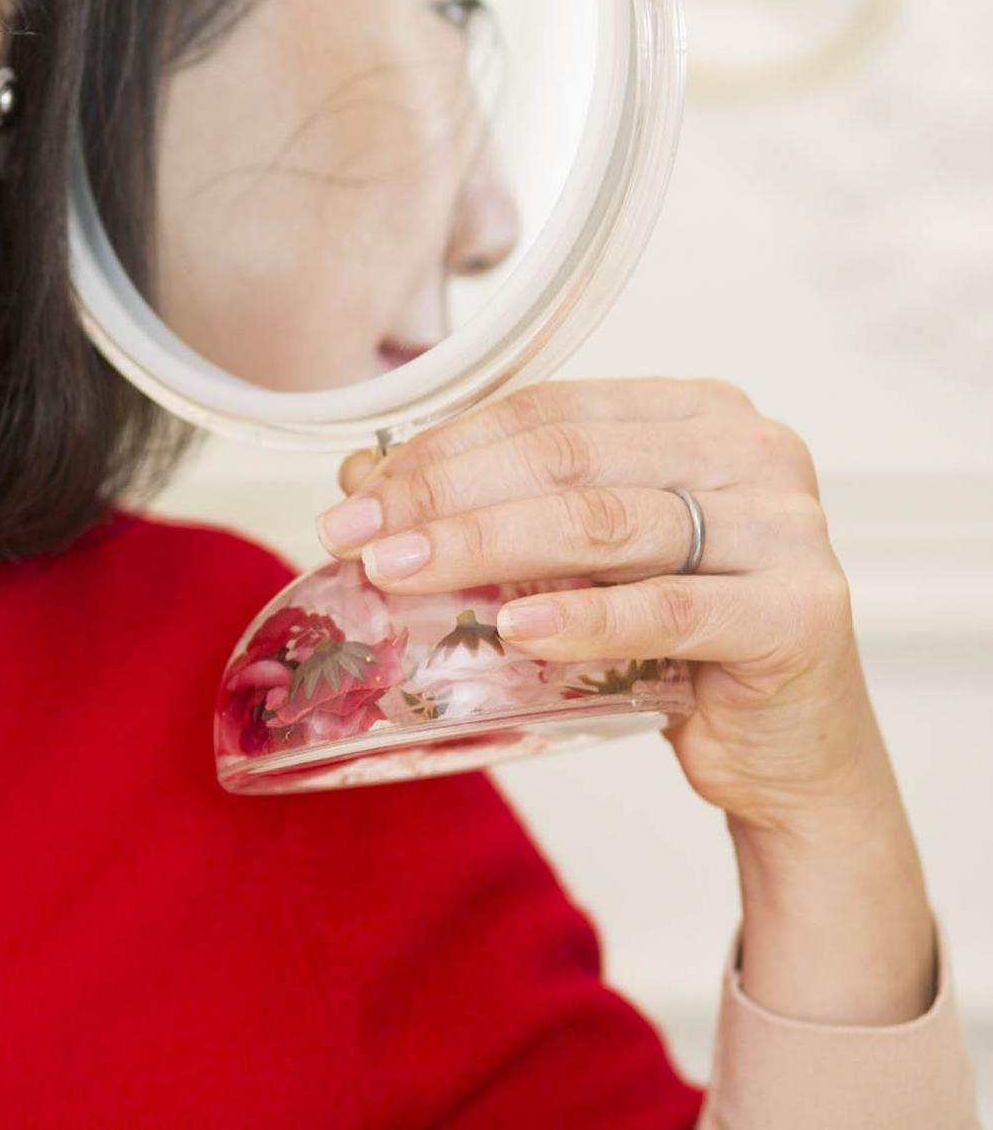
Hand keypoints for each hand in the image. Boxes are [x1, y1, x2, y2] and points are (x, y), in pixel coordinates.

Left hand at [316, 377, 888, 835]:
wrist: (787, 749)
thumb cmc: (680, 640)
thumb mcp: (580, 560)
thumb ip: (496, 507)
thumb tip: (362, 477)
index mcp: (695, 412)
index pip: (545, 409)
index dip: (441, 449)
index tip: (358, 496)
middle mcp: (751, 450)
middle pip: (565, 459)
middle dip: (444, 497)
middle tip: (358, 539)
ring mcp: (787, 527)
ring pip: (605, 523)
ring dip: (484, 547)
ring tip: (400, 574)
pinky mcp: (801, 614)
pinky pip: (669, 610)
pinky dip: (583, 618)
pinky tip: (516, 628)